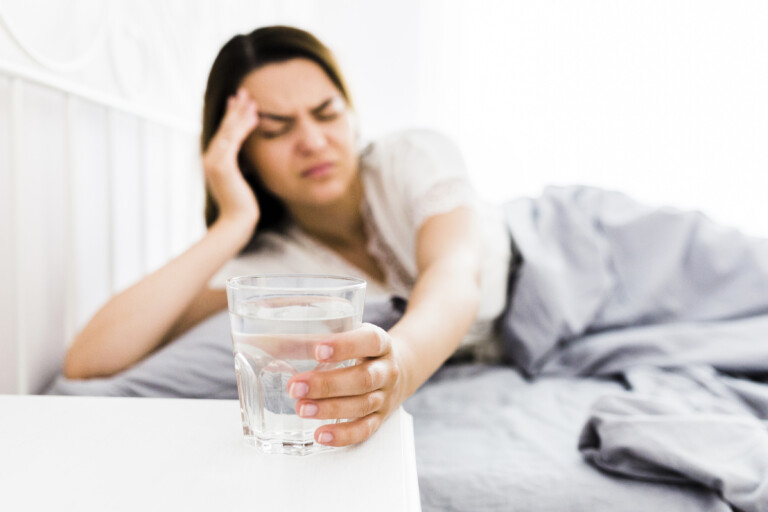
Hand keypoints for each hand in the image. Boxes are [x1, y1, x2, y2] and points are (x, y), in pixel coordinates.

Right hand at [202, 88, 260, 231]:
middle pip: (224, 127)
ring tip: (251, 99)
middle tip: (244, 91)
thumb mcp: (238, 184)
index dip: (230, 117)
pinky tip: (254, 117)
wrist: (236, 222)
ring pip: (229, 131)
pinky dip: (243, 127)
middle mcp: (210, 158)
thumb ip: (236, 172)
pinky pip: (234, 140)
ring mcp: (214, 161)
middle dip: (235, 109)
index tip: (237, 102)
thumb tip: (242, 167)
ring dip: (240, 113)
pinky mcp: (223, 165)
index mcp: (213, 162)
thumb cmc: (240, 207)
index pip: (223, 134)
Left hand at [286, 324, 407, 446]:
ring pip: (362, 405)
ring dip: (330, 409)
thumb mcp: (349, 332)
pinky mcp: (380, 418)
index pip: (369, 341)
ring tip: (301, 409)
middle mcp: (386, 370)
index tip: (318, 350)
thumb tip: (263, 340)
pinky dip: (343, 434)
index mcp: (380, 343)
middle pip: (363, 378)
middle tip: (295, 386)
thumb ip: (317, 335)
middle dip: (327, 384)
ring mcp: (385, 396)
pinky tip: (321, 435)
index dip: (346, 346)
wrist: (400, 368)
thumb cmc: (362, 348)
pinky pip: (364, 429)